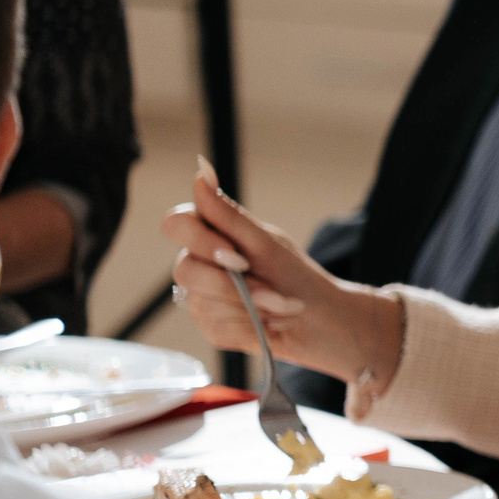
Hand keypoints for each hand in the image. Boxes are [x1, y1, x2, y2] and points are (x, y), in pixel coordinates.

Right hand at [162, 158, 402, 385]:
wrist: (321, 320)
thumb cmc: (297, 275)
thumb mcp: (266, 242)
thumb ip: (228, 214)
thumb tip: (201, 170)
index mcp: (214, 234)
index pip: (176, 224)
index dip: (199, 240)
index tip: (236, 254)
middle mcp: (201, 263)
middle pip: (185, 269)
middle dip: (235, 284)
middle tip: (271, 288)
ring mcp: (201, 296)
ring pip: (201, 302)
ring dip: (250, 307)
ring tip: (278, 305)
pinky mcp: (210, 325)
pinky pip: (214, 327)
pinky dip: (249, 325)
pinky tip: (267, 323)